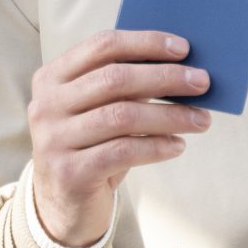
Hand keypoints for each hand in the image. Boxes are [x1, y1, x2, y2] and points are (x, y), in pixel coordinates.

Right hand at [27, 29, 208, 245]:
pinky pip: (123, 151)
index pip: (102, 46)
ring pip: (122, 116)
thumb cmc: (92, 146)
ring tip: (201, 120)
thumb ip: (125, 86)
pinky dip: (157, 147)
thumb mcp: (99, 110)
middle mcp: (45, 105)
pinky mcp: (70, 172)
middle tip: (202, 82)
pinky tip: (178, 146)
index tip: (183, 48)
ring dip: (170, 115)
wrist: (64, 205)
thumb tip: (182, 67)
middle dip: (165, 77)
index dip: (145, 42)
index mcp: (51, 78)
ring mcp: (54, 140)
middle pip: (114, 79)